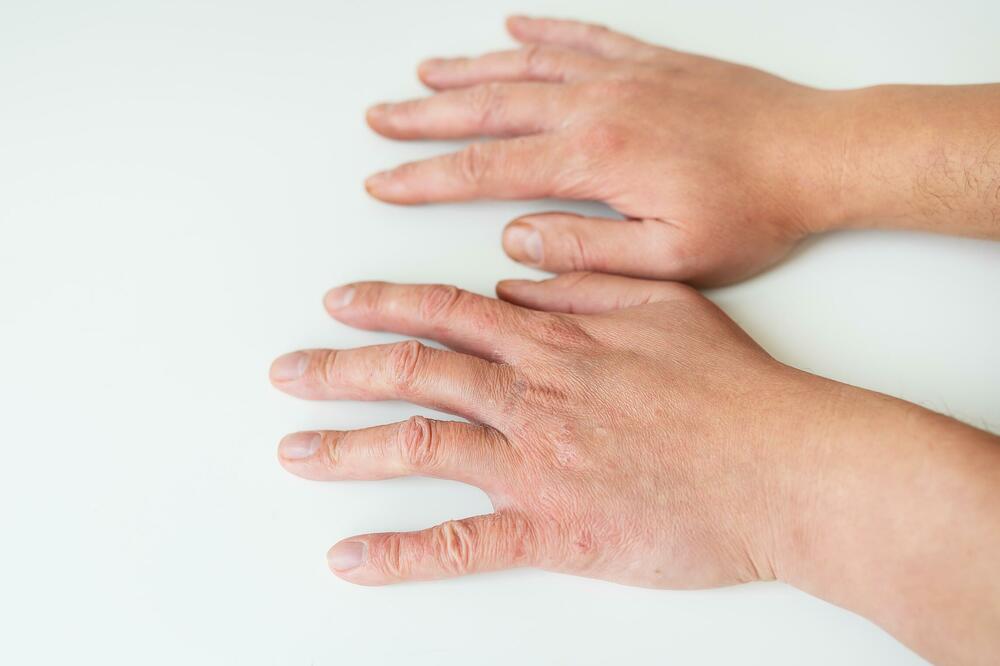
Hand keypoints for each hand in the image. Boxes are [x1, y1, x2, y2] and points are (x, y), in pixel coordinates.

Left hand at [270, 273, 999, 662]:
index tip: (340, 303)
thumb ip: (584, 288)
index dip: (386, 305)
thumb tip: (519, 286)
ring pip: (420, 446)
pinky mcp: (553, 531)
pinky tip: (352, 558)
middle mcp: (532, 397)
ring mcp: (536, 465)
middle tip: (288, 372)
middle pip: (413, 374)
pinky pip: (460, 544)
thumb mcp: (664, 305)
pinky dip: (400, 552)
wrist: (785, 467)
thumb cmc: (735, 389)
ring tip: (294, 449)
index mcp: (556, 343)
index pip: (448, 313)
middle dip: (339, 370)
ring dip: (347, 447)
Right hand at [365, 16, 999, 284]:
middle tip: (381, 119)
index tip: (385, 181)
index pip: (486, 170)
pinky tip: (512, 29)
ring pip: (525, 68)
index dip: (426, 177)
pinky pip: (581, 37)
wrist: (819, 154)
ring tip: (424, 74)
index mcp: (595, 158)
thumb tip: (516, 241)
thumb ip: (585, 251)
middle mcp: (599, 104)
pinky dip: (540, 33)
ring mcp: (623, 75)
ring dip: (468, 71)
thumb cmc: (753, 211)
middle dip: (426, 118)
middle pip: (490, 110)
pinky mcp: (651, 61)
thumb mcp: (667, 257)